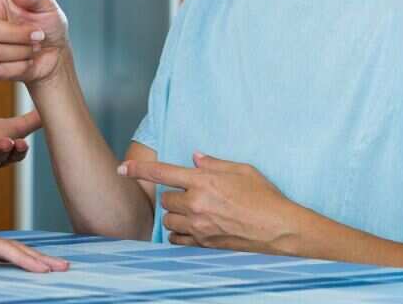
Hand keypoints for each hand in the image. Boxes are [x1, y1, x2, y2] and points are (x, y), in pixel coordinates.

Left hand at [0, 207, 69, 272]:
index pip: (4, 250)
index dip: (26, 261)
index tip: (48, 270)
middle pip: (13, 249)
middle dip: (39, 258)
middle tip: (65, 267)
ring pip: (8, 250)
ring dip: (32, 258)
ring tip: (53, 265)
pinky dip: (16, 258)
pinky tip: (23, 264)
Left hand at [119, 152, 301, 254]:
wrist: (280, 230)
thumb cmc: (265, 197)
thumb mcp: (242, 170)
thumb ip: (214, 164)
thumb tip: (195, 158)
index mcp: (203, 182)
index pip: (161, 173)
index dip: (138, 170)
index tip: (122, 168)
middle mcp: (196, 204)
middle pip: (166, 199)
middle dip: (175, 196)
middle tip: (194, 195)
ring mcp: (198, 226)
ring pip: (169, 220)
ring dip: (176, 215)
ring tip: (195, 212)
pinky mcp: (204, 244)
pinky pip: (177, 239)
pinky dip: (181, 233)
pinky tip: (195, 228)